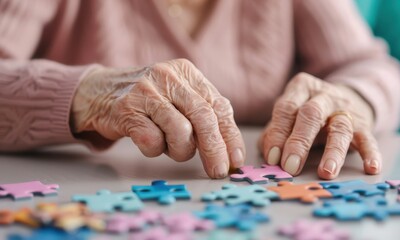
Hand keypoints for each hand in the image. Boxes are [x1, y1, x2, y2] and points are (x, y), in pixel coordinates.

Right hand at [71, 59, 244, 177]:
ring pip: (180, 132)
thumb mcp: (178, 98)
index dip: (230, 136)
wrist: (99, 92)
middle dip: (214, 150)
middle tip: (218, 171)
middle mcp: (169, 77)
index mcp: (188, 73)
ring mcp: (146, 91)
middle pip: (203, 118)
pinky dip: (154, 150)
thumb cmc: (148, 101)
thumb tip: (230, 148)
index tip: (235, 160)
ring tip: (170, 147)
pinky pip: (152, 142)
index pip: (219, 107)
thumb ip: (203, 114)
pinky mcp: (126, 109)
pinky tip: (148, 141)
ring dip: (179, 150)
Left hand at [259, 73, 380, 178]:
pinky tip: (371, 168)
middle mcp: (324, 96)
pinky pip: (368, 139)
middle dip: (299, 142)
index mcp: (301, 88)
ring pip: (340, 129)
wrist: (348, 98)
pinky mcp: (364, 125)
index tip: (273, 158)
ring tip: (326, 172)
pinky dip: (370, 153)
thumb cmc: (308, 112)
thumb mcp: (289, 115)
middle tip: (290, 166)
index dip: (278, 133)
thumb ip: (275, 131)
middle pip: (311, 115)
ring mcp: (346, 110)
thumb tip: (268, 154)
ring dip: (332, 152)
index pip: (287, 109)